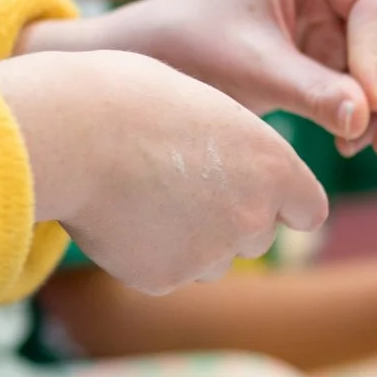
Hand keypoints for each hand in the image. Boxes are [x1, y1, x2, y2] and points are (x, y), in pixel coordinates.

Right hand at [0, 49, 328, 293]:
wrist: (68, 132)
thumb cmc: (129, 100)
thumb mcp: (203, 109)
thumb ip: (235, 151)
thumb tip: (237, 175)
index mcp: (274, 167)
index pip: (309, 211)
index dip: (284, 204)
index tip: (259, 194)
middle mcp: (252, 217)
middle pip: (258, 237)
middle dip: (230, 220)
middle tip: (181, 184)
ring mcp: (210, 253)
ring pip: (213, 260)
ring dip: (190, 240)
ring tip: (143, 194)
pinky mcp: (164, 277)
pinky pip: (166, 272)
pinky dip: (145, 253)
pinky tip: (117, 215)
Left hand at [19, 0, 376, 159]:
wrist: (143, 65)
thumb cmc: (184, 47)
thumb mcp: (249, 68)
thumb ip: (311, 90)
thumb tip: (368, 118)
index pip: (374, 0)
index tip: (370, 104)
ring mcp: (329, 19)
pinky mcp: (323, 55)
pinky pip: (362, 85)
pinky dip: (366, 116)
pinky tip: (357, 145)